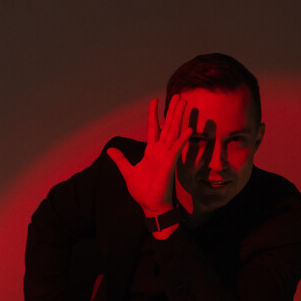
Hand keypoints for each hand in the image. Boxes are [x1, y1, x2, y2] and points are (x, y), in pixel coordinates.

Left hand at [106, 94, 191, 215]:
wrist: (149, 205)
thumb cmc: (142, 191)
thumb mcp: (127, 171)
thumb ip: (121, 160)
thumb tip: (110, 150)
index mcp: (151, 151)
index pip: (153, 128)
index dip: (154, 114)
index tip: (154, 100)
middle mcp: (161, 151)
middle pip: (167, 126)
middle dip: (172, 111)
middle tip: (178, 96)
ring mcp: (166, 156)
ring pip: (173, 132)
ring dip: (179, 117)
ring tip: (184, 102)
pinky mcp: (170, 163)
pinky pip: (177, 148)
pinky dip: (183, 139)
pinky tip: (189, 128)